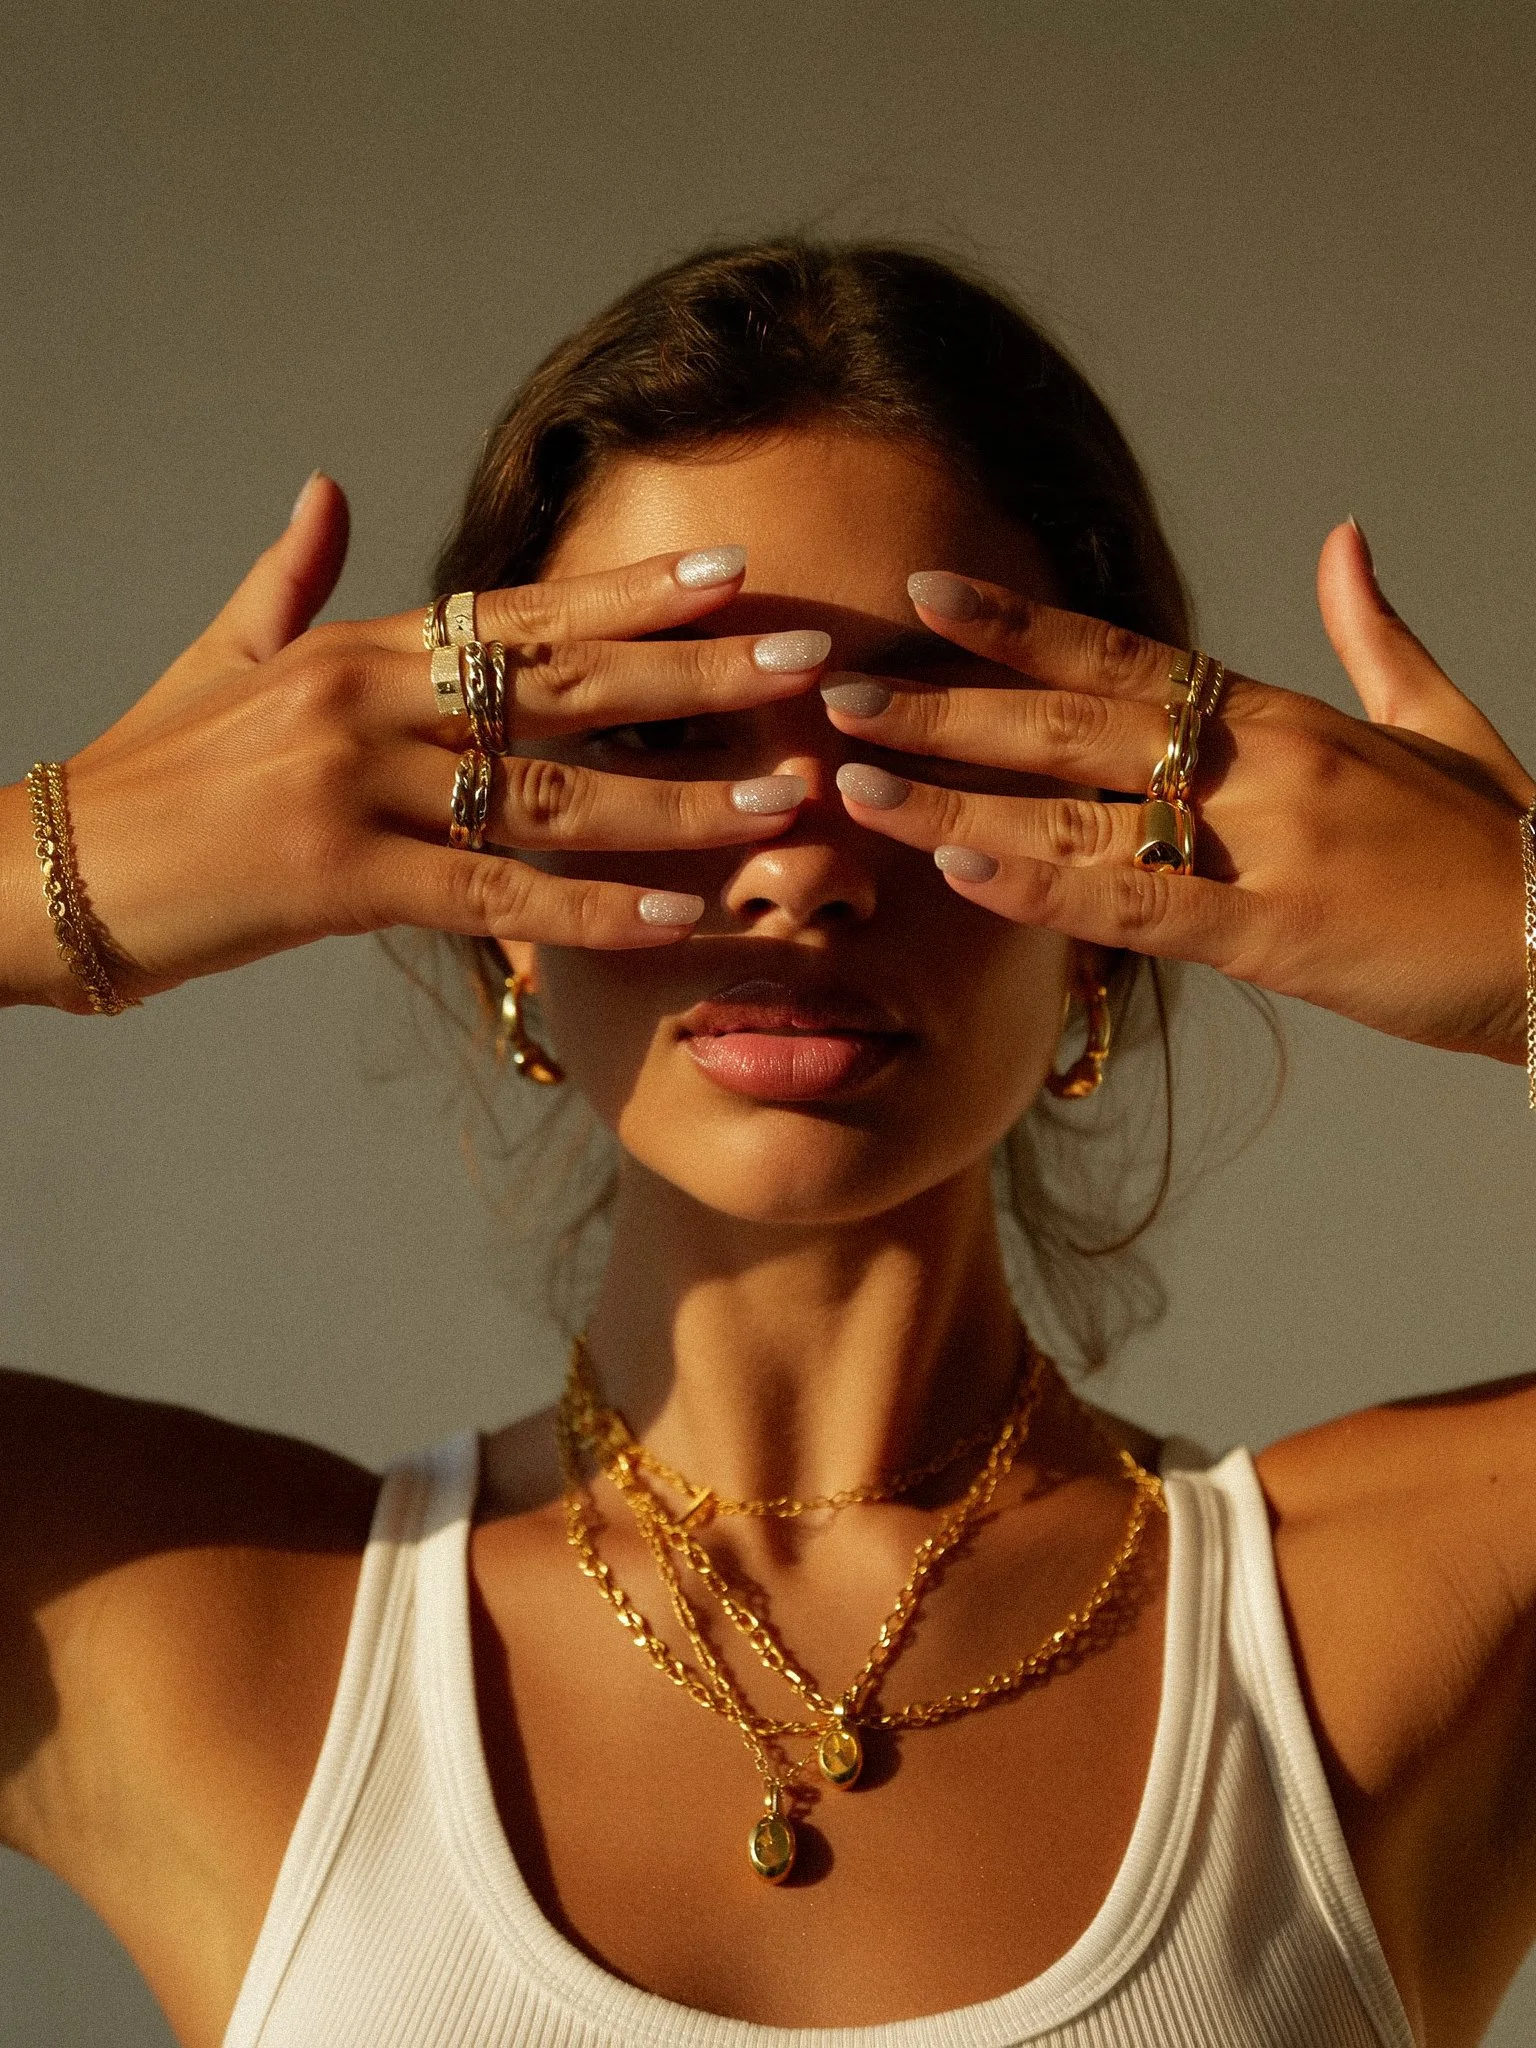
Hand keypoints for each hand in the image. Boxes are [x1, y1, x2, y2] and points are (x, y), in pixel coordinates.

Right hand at [3, 477, 824, 1007]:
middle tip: (812, 667)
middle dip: (698, 677)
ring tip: (786, 803)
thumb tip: (322, 488)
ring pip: (552, 797)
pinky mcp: (336, 879)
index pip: (522, 609)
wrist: (46, 870)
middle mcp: (367, 698)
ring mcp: (353, 785)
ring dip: (680, 804)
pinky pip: (495, 900)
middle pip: (566, 685)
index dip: (633, 592)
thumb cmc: (151, 774)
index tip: (735, 574)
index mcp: (357, 646)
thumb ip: (289, 578)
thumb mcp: (220, 656)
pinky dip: (595, 914)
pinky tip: (682, 920)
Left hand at [824, 522, 1533, 1061]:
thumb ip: (1375, 631)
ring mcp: (1263, 843)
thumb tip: (1344, 540)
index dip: (1017, 623)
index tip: (925, 594)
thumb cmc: (1499, 841)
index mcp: (1282, 713)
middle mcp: (1257, 762)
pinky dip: (1044, 886)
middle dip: (946, 705)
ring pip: (1079, 809)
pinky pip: (1136, 903)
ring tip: (855, 780)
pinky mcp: (1275, 932)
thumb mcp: (1436, 719)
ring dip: (957, 794)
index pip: (1122, 651)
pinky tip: (961, 869)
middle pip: (1070, 721)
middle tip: (838, 693)